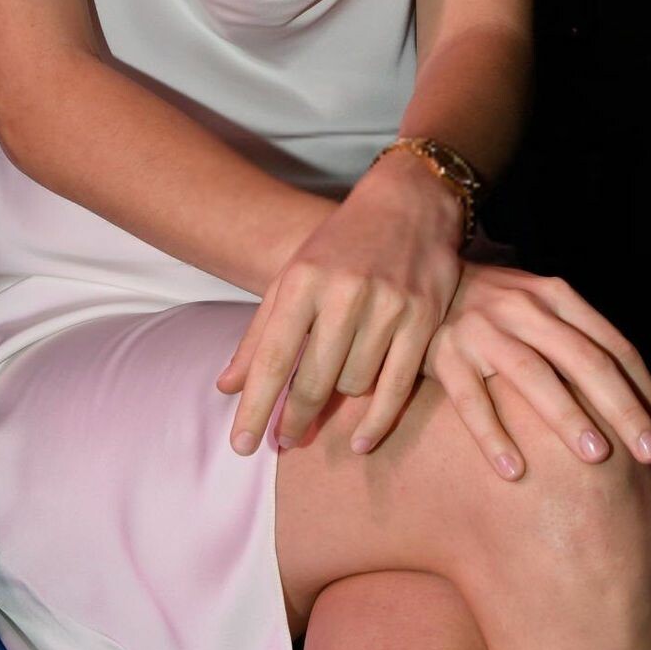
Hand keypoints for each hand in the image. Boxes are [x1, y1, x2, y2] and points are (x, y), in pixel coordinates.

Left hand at [215, 152, 463, 454]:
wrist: (408, 203)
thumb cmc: (340, 245)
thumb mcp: (292, 277)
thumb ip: (259, 334)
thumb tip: (227, 388)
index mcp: (304, 279)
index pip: (273, 357)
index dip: (256, 406)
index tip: (242, 446)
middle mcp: (345, 292)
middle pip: (313, 380)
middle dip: (294, 418)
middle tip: (283, 442)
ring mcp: (388, 305)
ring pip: (355, 384)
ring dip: (341, 397)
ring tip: (336, 387)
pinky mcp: (423, 318)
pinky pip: (397, 387)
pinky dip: (377, 421)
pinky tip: (360, 442)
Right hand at [422, 262, 650, 479]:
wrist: (425, 283)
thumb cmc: (496, 309)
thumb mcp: (540, 306)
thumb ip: (578, 337)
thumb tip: (635, 398)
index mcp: (556, 296)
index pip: (613, 345)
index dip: (644, 390)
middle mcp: (523, 307)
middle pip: (583, 359)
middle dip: (622, 408)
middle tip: (650, 453)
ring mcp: (482, 329)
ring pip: (533, 374)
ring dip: (568, 416)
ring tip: (597, 456)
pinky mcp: (444, 354)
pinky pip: (471, 399)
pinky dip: (493, 435)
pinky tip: (514, 470)